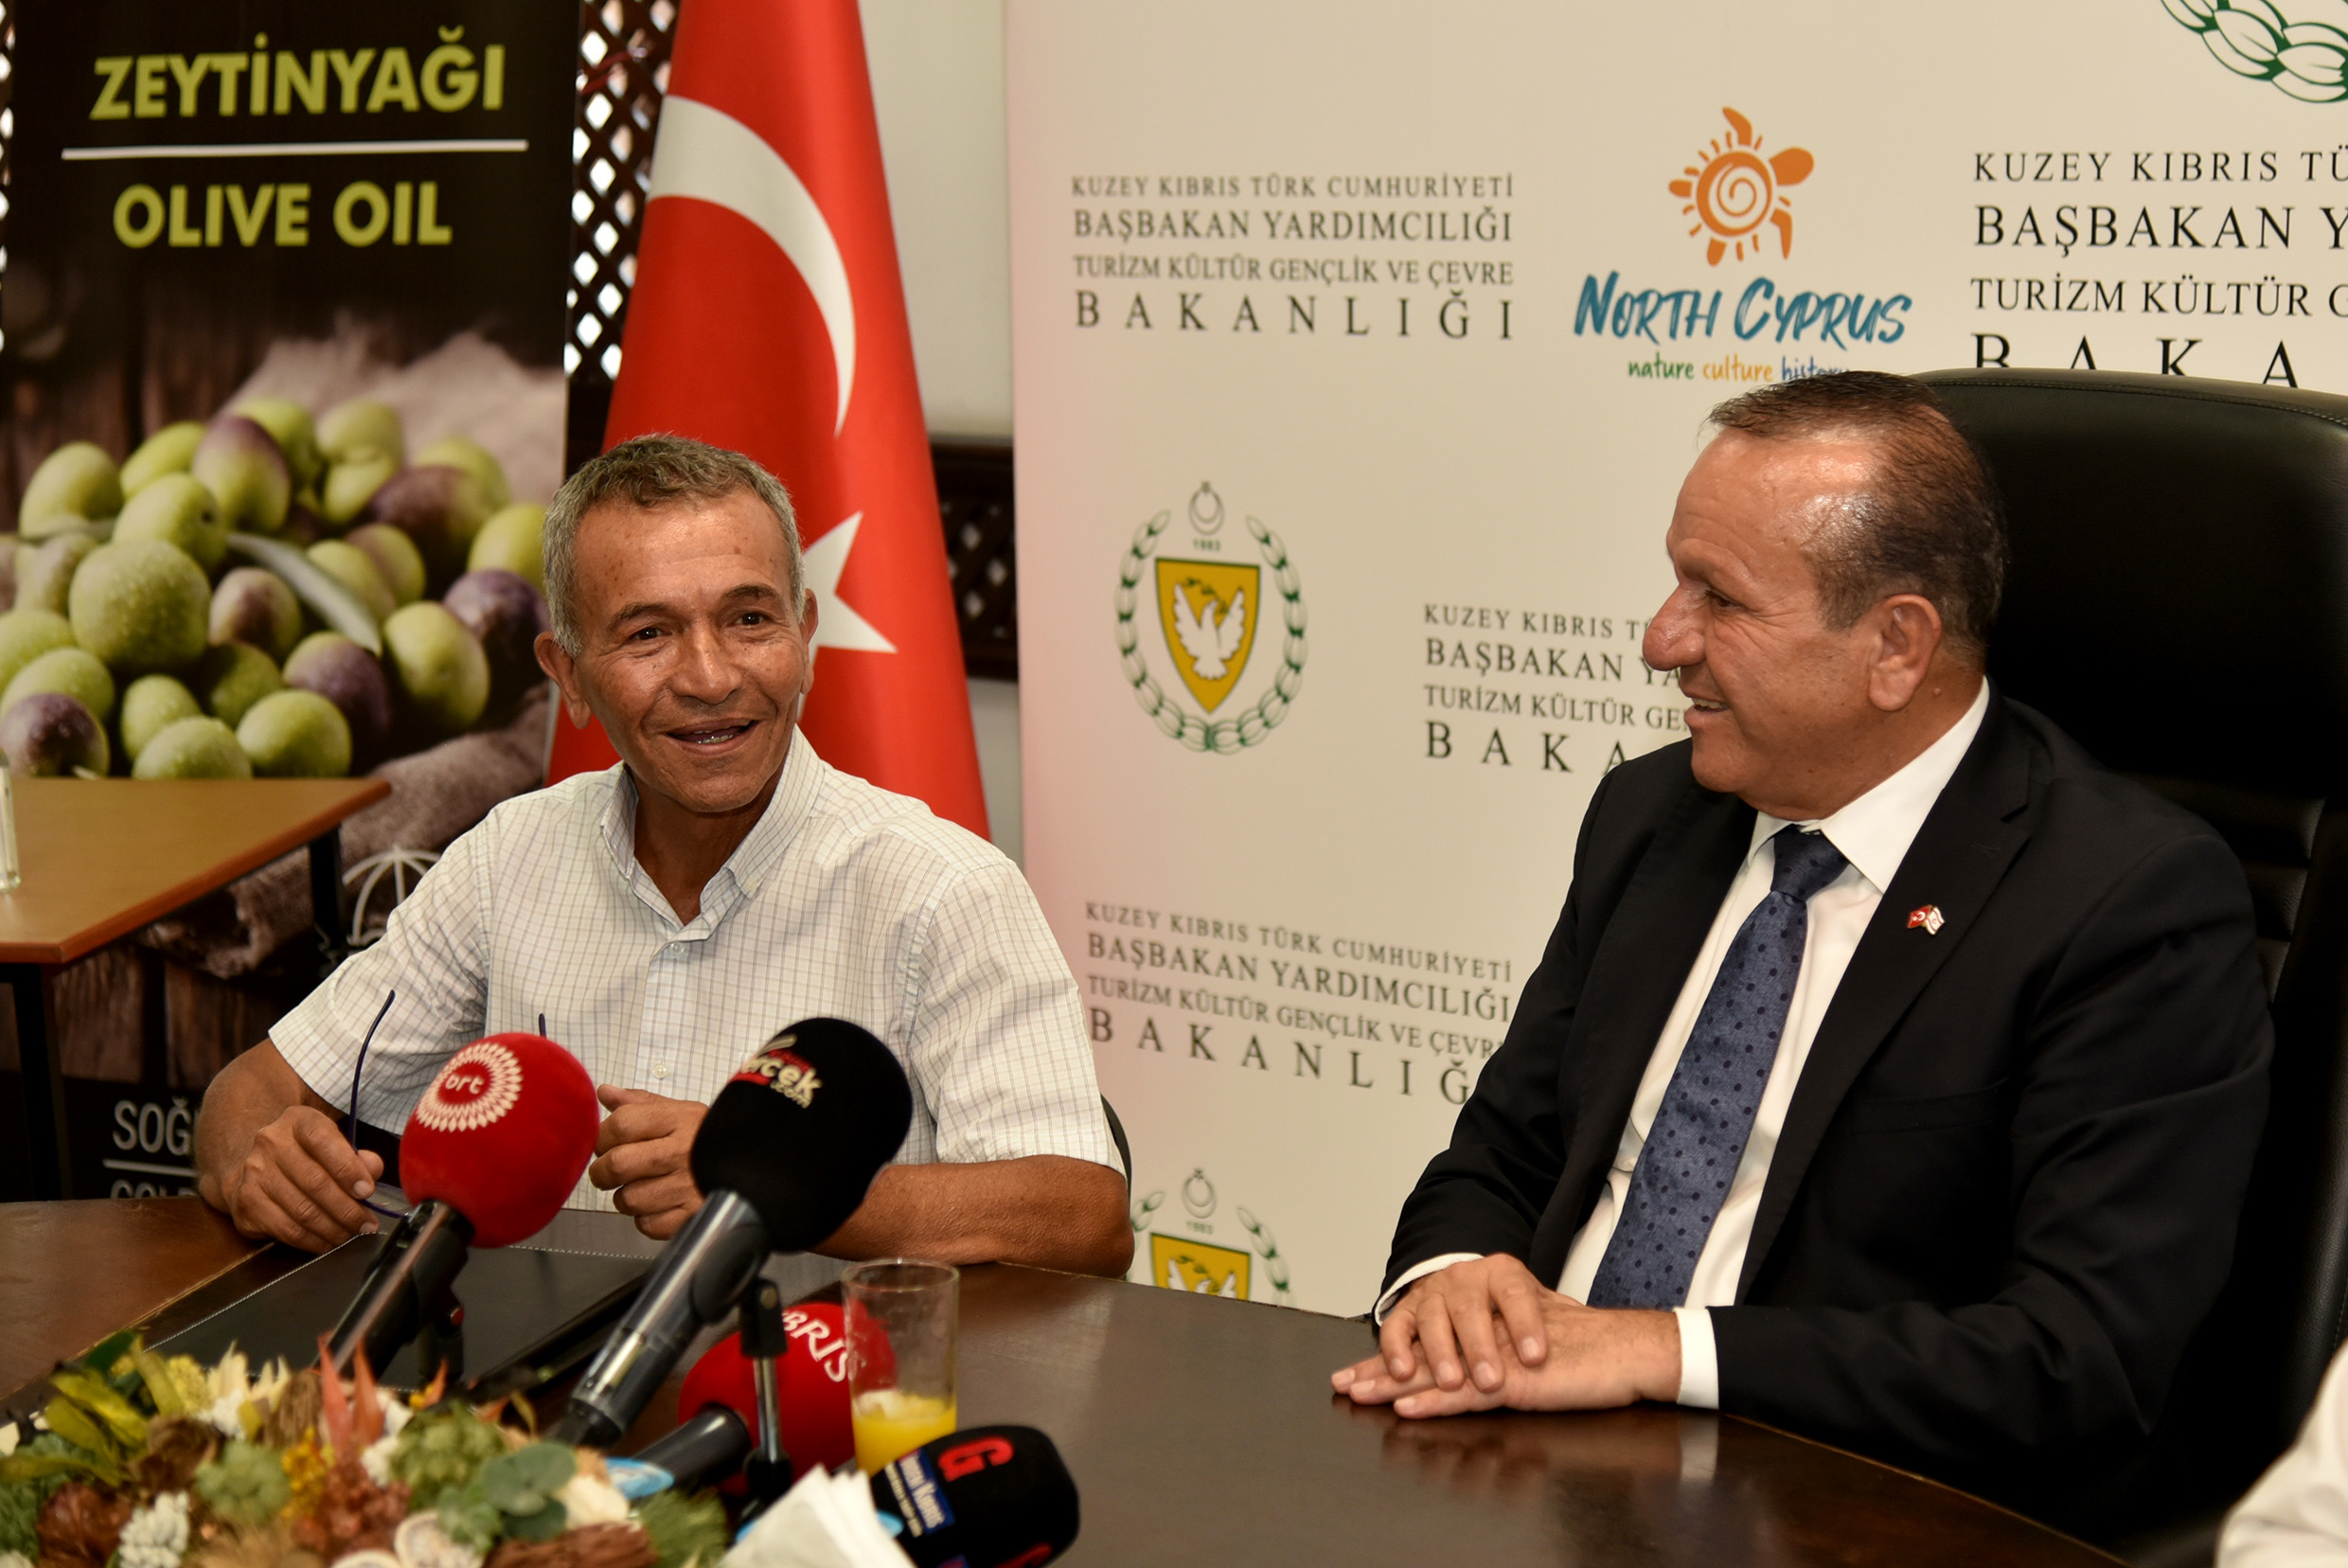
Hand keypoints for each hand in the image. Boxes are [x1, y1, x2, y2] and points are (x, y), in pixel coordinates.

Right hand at [219, 1105, 384, 1251]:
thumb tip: (372, 1169)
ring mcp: (254, 1174)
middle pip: (314, 1181)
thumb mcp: (333, 1144)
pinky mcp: (246, 1204)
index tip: (367, 1191)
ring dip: (334, 1229)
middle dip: (347, 1208)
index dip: (347, 1168)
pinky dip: (313, 1241)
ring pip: (302, 1210)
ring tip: (353, 1235)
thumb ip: (356, 1156)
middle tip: (367, 1224)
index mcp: (297, 1121)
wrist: (257, 1166)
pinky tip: (330, 1242)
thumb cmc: (307, 1155)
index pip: (322, 1140)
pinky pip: (286, 1230)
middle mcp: (270, 1143)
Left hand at [588, 1085, 706, 1238]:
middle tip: (609, 1172)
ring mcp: (687, 1186)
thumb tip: (605, 1093)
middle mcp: (682, 1152)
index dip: (602, 1137)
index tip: (606, 1143)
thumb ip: (640, 1103)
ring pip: (627, 1200)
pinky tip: (661, 1204)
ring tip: (643, 1188)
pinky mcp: (691, 1215)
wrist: (757, 1161)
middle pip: (617, 1164)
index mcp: (677, 1120)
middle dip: (603, 1173)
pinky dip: (647, 1219)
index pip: (620, 1125)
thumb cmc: (711, 1138)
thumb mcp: (681, 1111)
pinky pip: (647, 1224)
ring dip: (627, 1198)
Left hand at [1334, 1290, 1680, 1416]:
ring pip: (1436, 1371)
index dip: (1396, 1355)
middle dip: (1380, 1371)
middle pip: (1424, 1353)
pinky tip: (1407, 1409)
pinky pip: (1466, 1393)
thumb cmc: (1591, 1353)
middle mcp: (1487, 1334)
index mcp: (1490, 1325)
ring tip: (1358, 1395)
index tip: (1362, 1370)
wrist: (1628, 1350)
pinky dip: (1434, 1403)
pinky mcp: (1514, 1379)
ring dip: (1393, 1385)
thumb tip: (1484, 1367)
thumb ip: (1507, 1349)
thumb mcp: (1538, 1346)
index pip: (1433, 1339)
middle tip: (1343, 1383)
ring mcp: (1497, 1356)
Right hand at [1336, 1254, 1557, 1397]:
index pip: (1516, 1294)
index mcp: (1503, 1273)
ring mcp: (1432, 1292)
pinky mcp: (1406, 1311)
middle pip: (1469, 1307)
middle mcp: (1465, 1277)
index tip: (1536, 1357)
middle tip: (1491, 1380)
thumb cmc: (1514, 1310)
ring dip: (1439, 1354)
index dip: (1526, 1325)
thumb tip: (1599, 1336)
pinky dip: (1396, 1351)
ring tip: (1450, 1383)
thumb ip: (1561, 1319)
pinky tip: (1403, 1373)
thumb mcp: (1542, 1307)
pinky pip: (1395, 1328)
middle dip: (1479, 1346)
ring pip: (1432, 1319)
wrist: (1475, 1286)